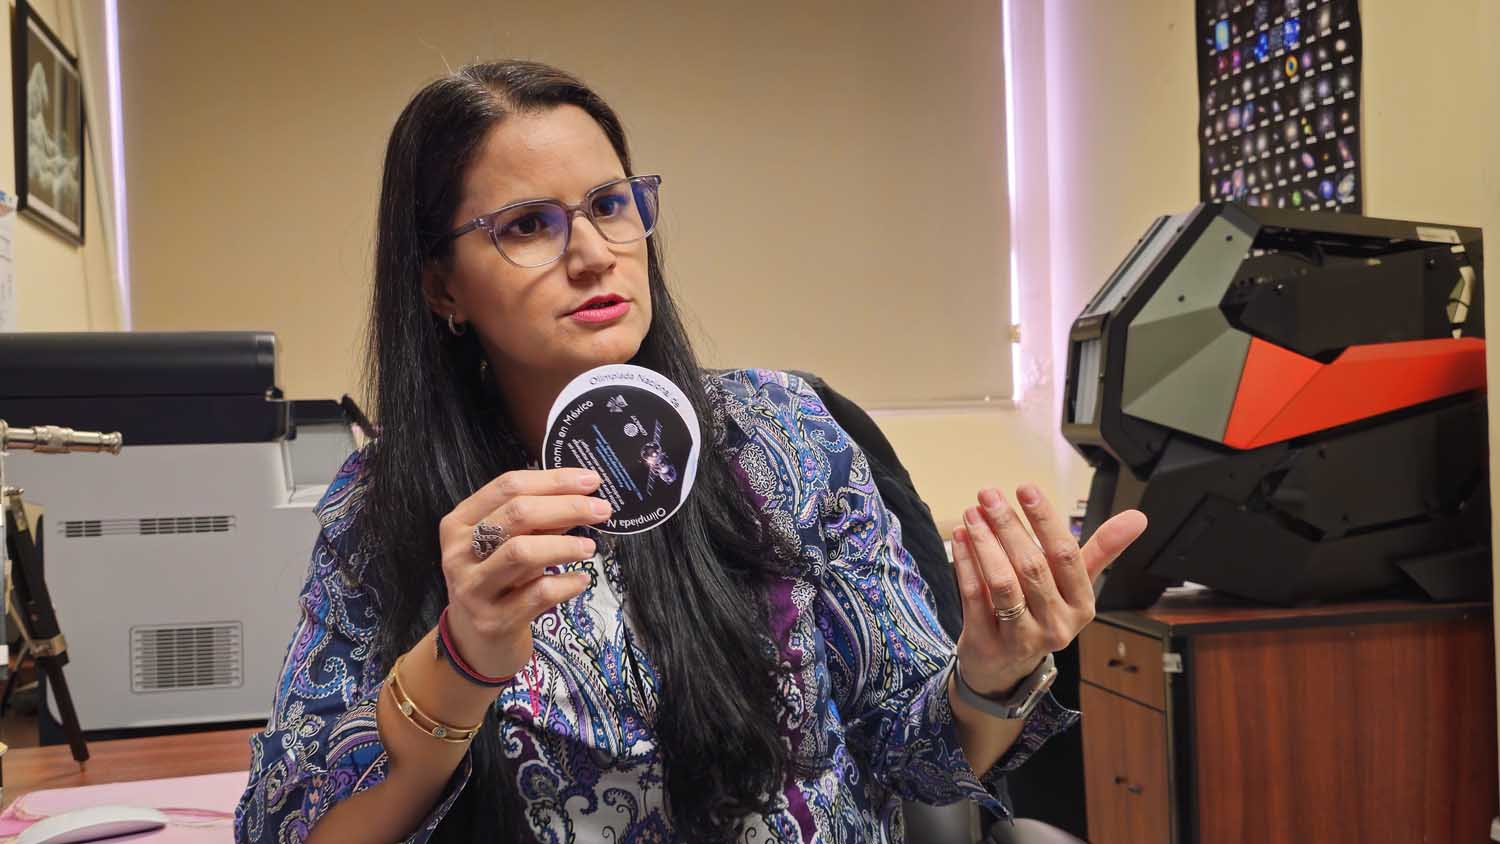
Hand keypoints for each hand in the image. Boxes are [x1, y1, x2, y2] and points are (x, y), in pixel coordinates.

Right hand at [438, 468, 612, 680]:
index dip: (553, 479)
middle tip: (602, 509)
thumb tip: (583, 494)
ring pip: (522, 552)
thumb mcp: (506, 545)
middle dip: (566, 506)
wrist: (475, 642)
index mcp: (459, 523)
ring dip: (565, 545)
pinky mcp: (493, 621)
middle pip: (517, 514)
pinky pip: (537, 594)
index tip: (591, 480)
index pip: (507, 486)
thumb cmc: (497, 581)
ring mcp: (473, 588)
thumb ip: (535, 520)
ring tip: (590, 548)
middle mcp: (459, 553)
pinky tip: (581, 580)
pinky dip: (566, 583)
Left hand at [951, 484, 1146, 696]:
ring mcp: (1022, 638)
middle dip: (1009, 526)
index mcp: (1082, 605)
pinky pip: (975, 596)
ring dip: (985, 543)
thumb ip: (1102, 550)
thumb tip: (1138, 518)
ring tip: (973, 513)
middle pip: (1032, 567)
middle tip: (989, 494)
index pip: (1066, 556)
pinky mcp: (988, 643)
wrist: (1006, 667)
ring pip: (1003, 583)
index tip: (1026, 489)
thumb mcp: (1076, 586)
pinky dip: (966, 563)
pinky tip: (961, 538)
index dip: (1045, 520)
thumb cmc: (1043, 613)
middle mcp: (1056, 625)